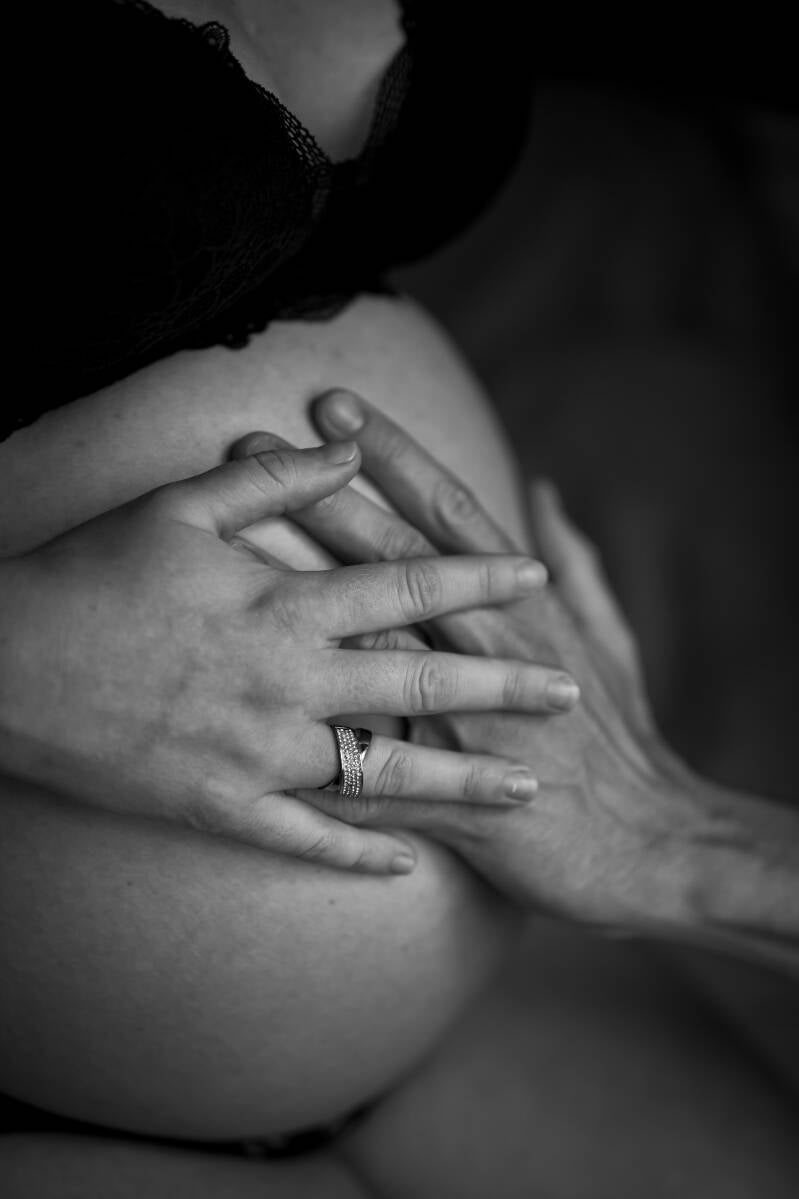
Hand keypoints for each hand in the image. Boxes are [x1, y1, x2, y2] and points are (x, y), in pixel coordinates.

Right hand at [0, 438, 572, 875]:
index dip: (478, 579)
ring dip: (462, 780)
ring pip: (384, 773)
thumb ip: (272, 481)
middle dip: (505, 686)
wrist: (0, 665)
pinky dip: (357, 852)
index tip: (535, 580)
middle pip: (421, 682)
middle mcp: (287, 680)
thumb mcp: (176, 507)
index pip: (408, 583)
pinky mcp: (220, 805)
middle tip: (571, 695)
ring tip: (526, 787)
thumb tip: (349, 456)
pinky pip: (305, 838)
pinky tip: (405, 864)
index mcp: (282, 602)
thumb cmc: (89, 575)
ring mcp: (258, 751)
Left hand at [234, 392, 702, 925]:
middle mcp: (494, 649)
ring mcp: (470, 716)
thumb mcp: (610, 640)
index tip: (339, 407)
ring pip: (372, 638)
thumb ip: (575, 563)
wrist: (649, 847)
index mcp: (528, 610)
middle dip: (324, 496)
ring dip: (303, 588)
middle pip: (397, 561)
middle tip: (259, 443)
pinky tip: (244, 706)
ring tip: (233, 547)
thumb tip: (543, 491)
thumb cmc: (623, 740)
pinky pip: (370, 761)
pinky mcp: (453, 786)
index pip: (451, 513)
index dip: (393, 455)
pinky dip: (314, 736)